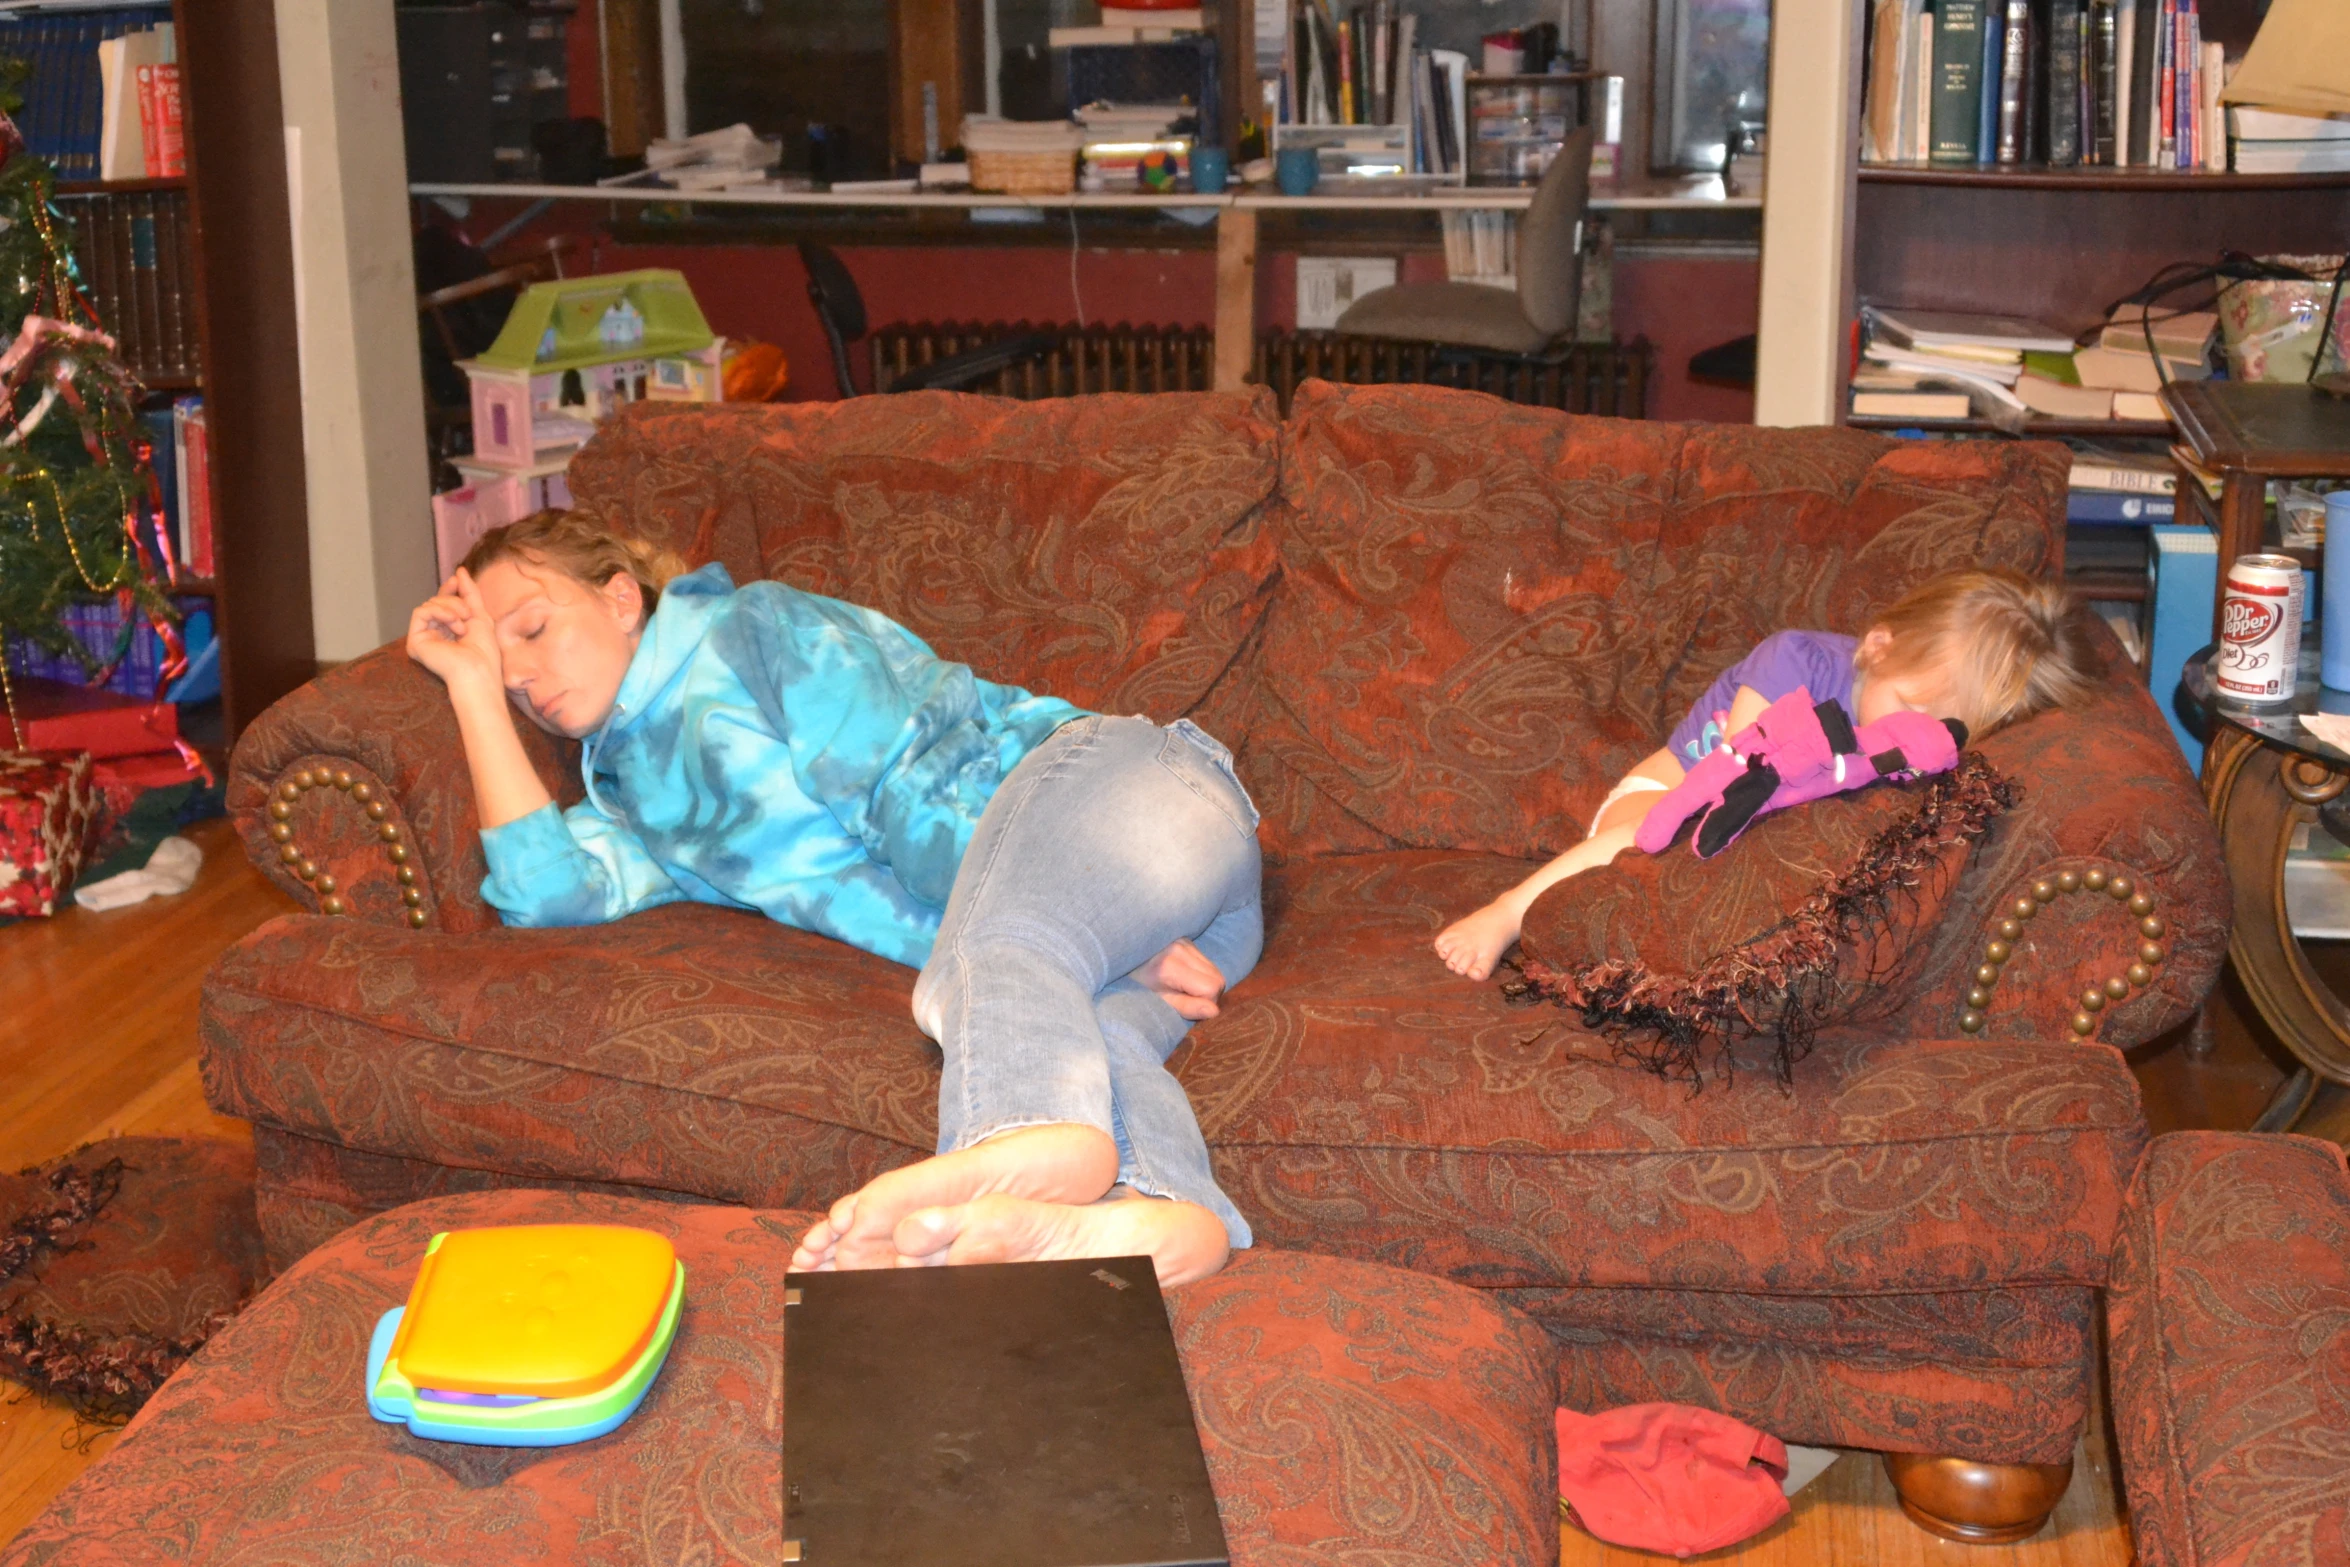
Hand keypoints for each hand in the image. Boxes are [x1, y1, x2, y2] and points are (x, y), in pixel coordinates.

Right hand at [405, 568, 502, 698]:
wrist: (478, 670)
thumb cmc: (484, 650)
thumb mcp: (479, 614)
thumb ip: (469, 592)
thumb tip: (460, 570)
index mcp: (449, 631)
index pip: (443, 604)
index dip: (448, 590)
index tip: (457, 579)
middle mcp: (434, 635)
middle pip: (436, 602)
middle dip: (454, 601)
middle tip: (468, 613)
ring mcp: (423, 638)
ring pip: (429, 604)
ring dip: (450, 608)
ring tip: (463, 623)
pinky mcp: (415, 642)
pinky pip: (420, 612)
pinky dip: (438, 611)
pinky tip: (452, 622)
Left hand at [1131, 938, 1226, 1021]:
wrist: (1118, 957)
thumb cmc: (1134, 984)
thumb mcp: (1157, 1001)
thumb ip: (1186, 1007)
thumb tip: (1214, 1011)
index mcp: (1171, 964)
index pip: (1212, 987)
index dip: (1205, 1003)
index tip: (1188, 1007)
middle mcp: (1181, 948)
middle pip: (1218, 978)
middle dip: (1208, 994)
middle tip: (1186, 999)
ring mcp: (1185, 940)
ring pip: (1215, 970)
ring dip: (1205, 983)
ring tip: (1182, 988)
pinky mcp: (1186, 938)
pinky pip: (1206, 961)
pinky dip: (1200, 973)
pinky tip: (1182, 976)